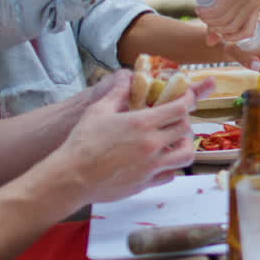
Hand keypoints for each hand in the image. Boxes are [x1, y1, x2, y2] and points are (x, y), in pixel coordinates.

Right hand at [47, 70, 216, 204]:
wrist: (70, 178)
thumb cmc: (81, 143)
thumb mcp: (98, 111)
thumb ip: (117, 92)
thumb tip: (127, 77)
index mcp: (142, 123)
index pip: (180, 108)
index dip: (188, 101)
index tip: (188, 99)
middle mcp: (152, 144)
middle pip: (186, 129)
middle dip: (184, 122)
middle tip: (176, 120)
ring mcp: (151, 166)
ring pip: (185, 155)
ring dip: (184, 146)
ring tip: (174, 142)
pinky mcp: (146, 183)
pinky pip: (170, 175)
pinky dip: (170, 167)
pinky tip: (160, 162)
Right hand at [191, 0, 259, 43]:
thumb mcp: (218, 7)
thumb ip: (217, 25)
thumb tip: (211, 44)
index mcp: (256, 5)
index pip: (248, 33)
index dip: (231, 37)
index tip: (216, 31)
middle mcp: (255, 0)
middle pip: (232, 29)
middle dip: (215, 27)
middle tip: (204, 17)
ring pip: (224, 21)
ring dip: (207, 20)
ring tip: (201, 11)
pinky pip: (217, 12)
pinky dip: (205, 13)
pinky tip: (199, 8)